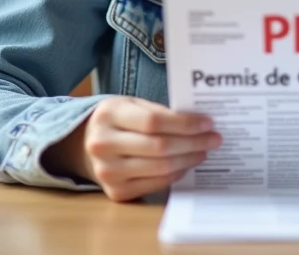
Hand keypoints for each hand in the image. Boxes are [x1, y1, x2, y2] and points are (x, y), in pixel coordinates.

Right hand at [43, 96, 221, 201]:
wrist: (84, 145)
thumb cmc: (116, 121)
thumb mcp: (130, 105)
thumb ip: (159, 111)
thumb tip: (199, 122)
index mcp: (108, 115)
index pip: (153, 121)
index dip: (185, 124)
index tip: (207, 122)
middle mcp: (103, 145)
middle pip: (160, 147)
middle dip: (193, 143)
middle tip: (215, 139)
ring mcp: (107, 172)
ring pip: (160, 168)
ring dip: (189, 160)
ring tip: (204, 151)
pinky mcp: (115, 192)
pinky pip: (155, 184)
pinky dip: (175, 174)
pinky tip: (186, 164)